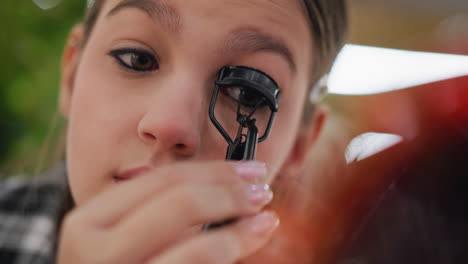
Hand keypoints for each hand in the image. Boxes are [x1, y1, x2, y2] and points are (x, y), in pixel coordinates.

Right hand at [57, 161, 277, 263]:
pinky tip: (252, 238)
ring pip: (199, 247)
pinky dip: (231, 249)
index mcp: (87, 223)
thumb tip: (215, 181)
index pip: (161, 180)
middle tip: (261, 190)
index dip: (213, 170)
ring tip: (264, 217)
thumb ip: (150, 209)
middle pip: (182, 203)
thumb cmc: (118, 261)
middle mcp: (97, 253)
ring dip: (241, 228)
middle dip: (231, 192)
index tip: (248, 168)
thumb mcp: (117, 235)